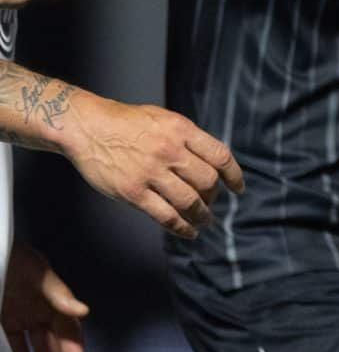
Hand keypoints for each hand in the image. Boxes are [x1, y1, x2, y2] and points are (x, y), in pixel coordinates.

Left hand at [2, 244, 85, 351]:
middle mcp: (37, 311)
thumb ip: (58, 293)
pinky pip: (8, 347)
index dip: (74, 351)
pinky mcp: (2, 321)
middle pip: (49, 344)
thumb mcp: (37, 273)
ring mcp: (17, 317)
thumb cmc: (12, 255)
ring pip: (27, 350)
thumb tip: (82, 311)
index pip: (69, 330)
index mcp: (53, 299)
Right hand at [61, 94, 244, 238]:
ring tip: (205, 221)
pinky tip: (188, 232)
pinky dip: (181, 227)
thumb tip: (211, 161)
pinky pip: (164, 215)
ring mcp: (150, 172)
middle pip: (208, 181)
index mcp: (181, 130)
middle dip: (214, 197)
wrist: (88, 126)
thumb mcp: (165, 119)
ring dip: (202, 215)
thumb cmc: (127, 122)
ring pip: (189, 201)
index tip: (238, 188)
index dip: (234, 176)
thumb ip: (188, 138)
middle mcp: (170, 151)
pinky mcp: (132, 191)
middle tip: (212, 204)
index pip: (220, 156)